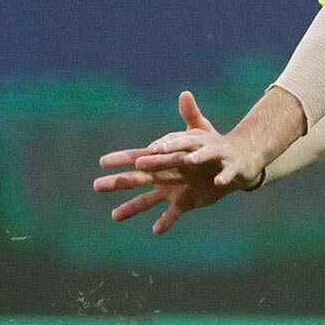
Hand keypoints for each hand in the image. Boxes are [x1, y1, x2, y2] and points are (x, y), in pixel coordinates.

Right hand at [95, 91, 260, 233]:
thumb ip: (192, 115)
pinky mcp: (186, 202)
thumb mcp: (203, 131)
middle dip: (118, 182)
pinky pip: (173, 214)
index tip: (102, 161)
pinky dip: (165, 222)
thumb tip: (185, 94)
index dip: (121, 159)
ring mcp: (172, 190)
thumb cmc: (212, 146)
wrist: (229, 165)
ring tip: (114, 216)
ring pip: (147, 200)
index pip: (138, 157)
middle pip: (136, 179)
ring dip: (131, 208)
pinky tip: (156, 230)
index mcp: (164, 158)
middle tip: (96, 185)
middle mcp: (163, 175)